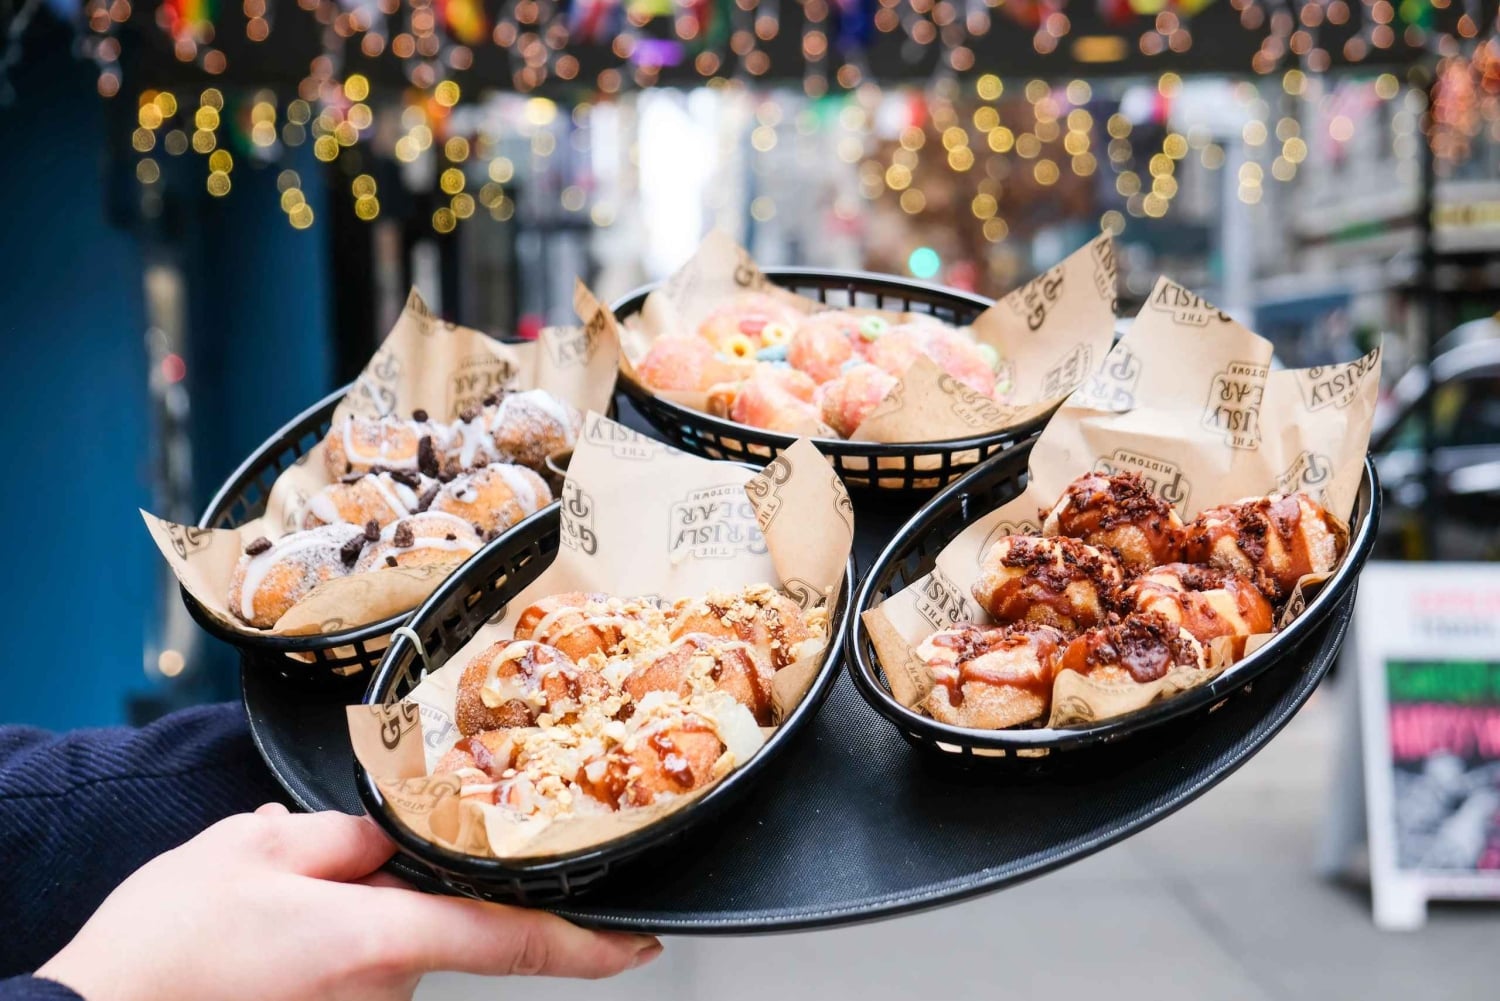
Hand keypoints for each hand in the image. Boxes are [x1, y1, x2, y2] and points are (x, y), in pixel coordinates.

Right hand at [37, 803, 660, 1000]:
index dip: (589, 946)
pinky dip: (334, 948)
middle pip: (437, 925)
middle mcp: (382, 995)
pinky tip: (273, 940)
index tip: (640, 944)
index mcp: (378, 940)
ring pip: (394, 950)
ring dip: (360, 920)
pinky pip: (360, 977)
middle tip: (326, 871)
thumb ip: (345, 835)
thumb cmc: (165, 951)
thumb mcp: (253, 849)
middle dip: (405, 891)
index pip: (512, 941)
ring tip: (277, 911)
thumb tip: (393, 831)